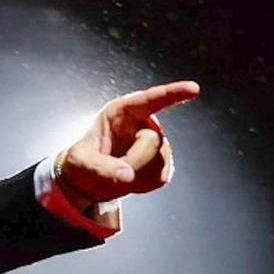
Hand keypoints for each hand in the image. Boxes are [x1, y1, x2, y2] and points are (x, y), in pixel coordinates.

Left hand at [57, 80, 199, 203]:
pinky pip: (160, 177)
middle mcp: (143, 124)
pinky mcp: (163, 163)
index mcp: (121, 113)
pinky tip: (129, 179)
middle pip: (153, 141)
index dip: (172, 93)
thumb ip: (99, 168)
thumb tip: (128, 175)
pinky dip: (142, 185)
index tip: (193, 89)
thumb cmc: (83, 163)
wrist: (90, 181)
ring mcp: (156, 144)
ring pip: (158, 162)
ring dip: (136, 175)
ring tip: (118, 172)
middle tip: (110, 170)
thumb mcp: (80, 164)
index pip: (150, 100)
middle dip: (133, 160)